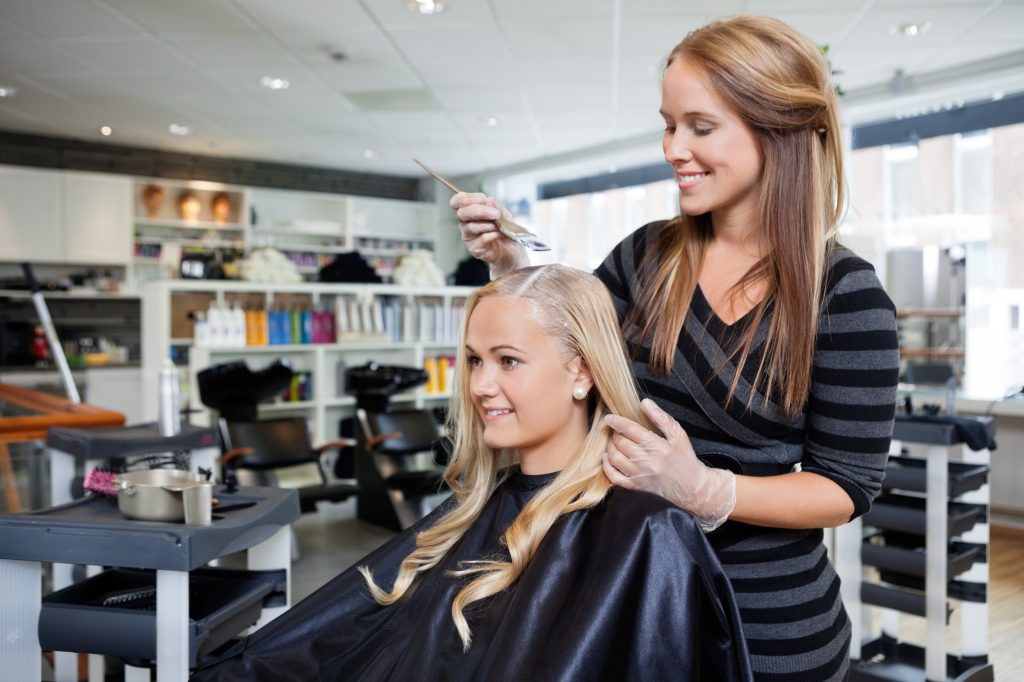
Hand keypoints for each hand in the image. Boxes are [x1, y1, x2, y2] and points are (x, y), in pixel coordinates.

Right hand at [450, 192, 527, 276]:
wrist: (513, 251)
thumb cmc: (505, 230)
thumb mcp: (504, 214)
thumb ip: (496, 207)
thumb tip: (488, 200)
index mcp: (470, 211)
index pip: (458, 201)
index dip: (467, 198)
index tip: (483, 198)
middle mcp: (465, 223)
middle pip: (461, 213)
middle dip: (479, 211)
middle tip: (496, 214)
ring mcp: (468, 237)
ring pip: (471, 227)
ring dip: (489, 225)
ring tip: (500, 226)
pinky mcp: (474, 249)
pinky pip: (481, 239)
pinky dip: (493, 235)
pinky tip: (501, 234)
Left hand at [603, 398, 735, 531]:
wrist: (691, 487)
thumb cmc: (685, 458)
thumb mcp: (678, 434)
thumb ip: (661, 418)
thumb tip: (644, 402)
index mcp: (657, 446)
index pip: (630, 430)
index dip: (617, 421)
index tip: (609, 417)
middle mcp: (646, 462)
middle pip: (620, 442)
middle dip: (615, 433)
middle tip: (617, 430)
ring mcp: (640, 476)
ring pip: (614, 457)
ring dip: (610, 446)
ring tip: (614, 441)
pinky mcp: (636, 487)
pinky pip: (614, 477)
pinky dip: (607, 466)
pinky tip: (608, 458)